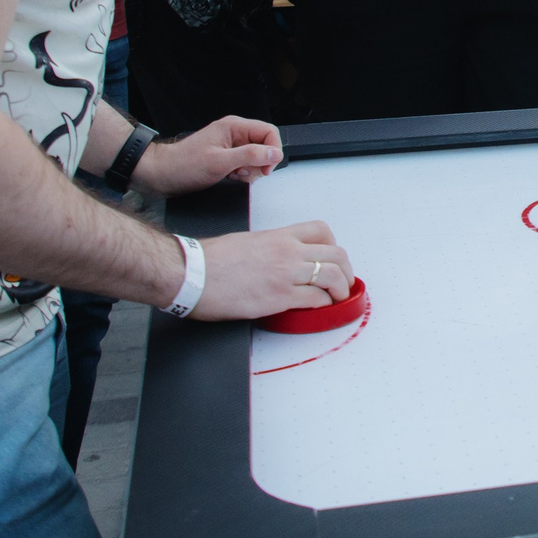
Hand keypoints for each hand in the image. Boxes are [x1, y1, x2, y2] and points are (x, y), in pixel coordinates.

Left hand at [136, 115, 284, 194]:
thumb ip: (249, 156)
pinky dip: (242, 174)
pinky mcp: (227, 157)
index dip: (273, 150)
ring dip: (249, 171)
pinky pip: (245, 165)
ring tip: (233, 175)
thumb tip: (274, 153)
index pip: (269, 132)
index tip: (266, 168)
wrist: (162, 174)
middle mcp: (234, 134)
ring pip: (256, 158)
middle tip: (244, 173)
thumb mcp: (219, 162)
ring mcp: (231, 146)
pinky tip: (229, 177)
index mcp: (234, 127)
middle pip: (264, 146)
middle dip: (259, 163)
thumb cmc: (183, 165)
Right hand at [193, 220, 353, 320]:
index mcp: (279, 236)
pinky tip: (318, 307)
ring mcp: (286, 274)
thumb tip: (280, 261)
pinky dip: (323, 304)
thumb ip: (270, 249)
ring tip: (338, 297)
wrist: (191, 273)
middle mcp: (288, 252)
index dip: (333, 245)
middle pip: (336, 254)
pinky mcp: (280, 297)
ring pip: (333, 275)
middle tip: (344, 282)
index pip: (321, 230)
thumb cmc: (210, 260)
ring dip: (341, 288)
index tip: (332, 258)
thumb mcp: (248, 243)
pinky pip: (316, 298)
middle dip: (346, 270)